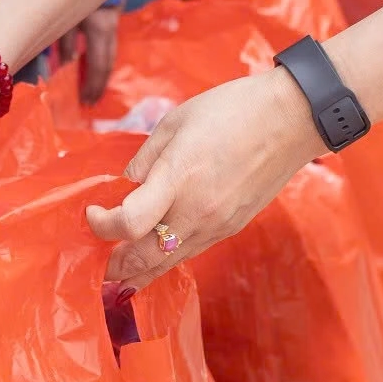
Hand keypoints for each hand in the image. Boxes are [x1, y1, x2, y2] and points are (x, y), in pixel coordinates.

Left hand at [55, 5, 120, 104]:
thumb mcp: (64, 12)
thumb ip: (65, 38)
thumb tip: (66, 63)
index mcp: (99, 27)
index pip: (99, 65)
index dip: (93, 86)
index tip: (86, 102)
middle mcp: (110, 26)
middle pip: (107, 62)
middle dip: (98, 83)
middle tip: (90, 102)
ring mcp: (112, 19)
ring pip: (107, 51)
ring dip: (98, 71)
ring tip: (89, 89)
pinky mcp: (109, 13)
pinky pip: (103, 40)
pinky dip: (95, 54)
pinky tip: (83, 62)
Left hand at [85, 65, 322, 286]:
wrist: (289, 120)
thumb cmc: (230, 110)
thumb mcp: (176, 122)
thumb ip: (145, 159)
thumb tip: (125, 187)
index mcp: (178, 177)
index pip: (129, 223)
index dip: (101, 225)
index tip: (93, 213)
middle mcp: (196, 211)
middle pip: (144, 258)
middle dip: (114, 265)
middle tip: (97, 262)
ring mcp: (216, 226)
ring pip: (167, 265)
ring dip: (138, 271)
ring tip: (117, 272)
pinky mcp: (230, 230)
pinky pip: (189, 253)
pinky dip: (165, 260)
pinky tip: (154, 255)